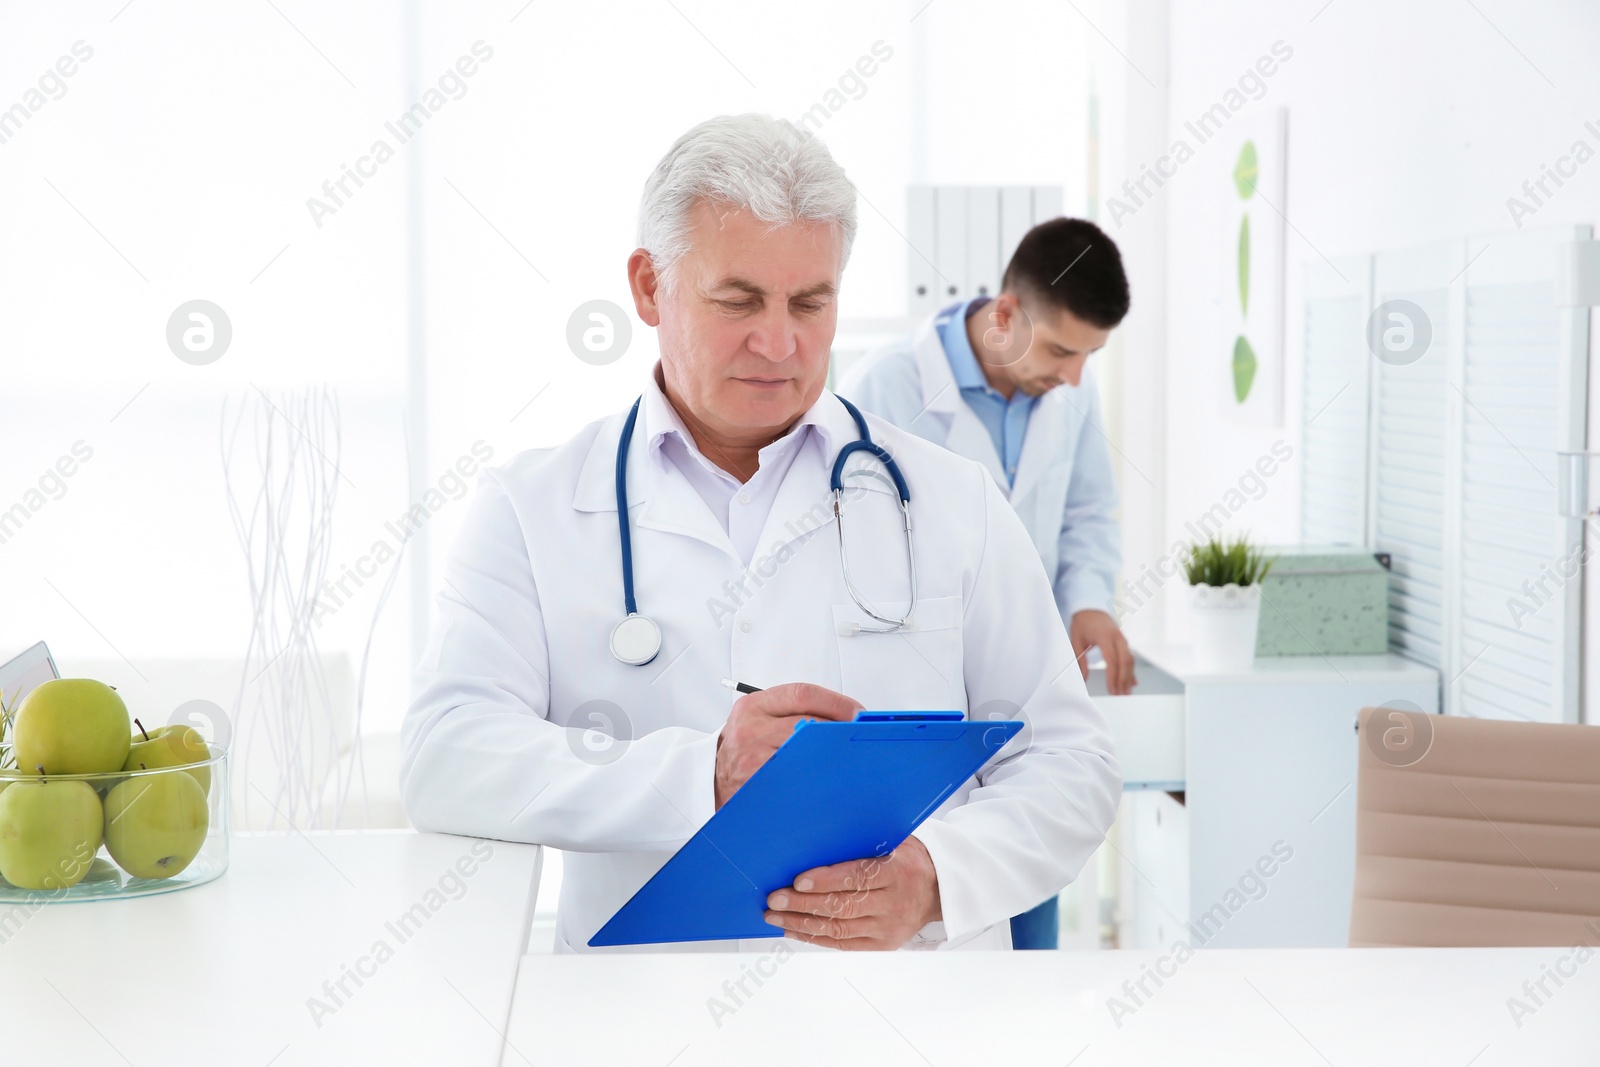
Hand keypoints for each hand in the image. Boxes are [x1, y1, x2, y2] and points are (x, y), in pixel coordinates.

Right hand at [715, 682, 861, 808]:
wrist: (711, 779)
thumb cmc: (742, 748)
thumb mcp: (757, 718)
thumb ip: (792, 710)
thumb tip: (842, 715)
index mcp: (753, 706)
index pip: (802, 694)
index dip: (836, 702)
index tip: (857, 712)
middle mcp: (751, 730)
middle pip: (809, 723)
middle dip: (838, 731)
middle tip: (857, 738)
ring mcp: (753, 759)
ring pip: (805, 753)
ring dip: (830, 756)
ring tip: (846, 759)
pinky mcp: (758, 785)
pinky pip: (795, 779)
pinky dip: (815, 778)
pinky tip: (826, 779)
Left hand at [764, 835, 940, 949]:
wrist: (938, 890)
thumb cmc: (908, 859)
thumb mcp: (894, 842)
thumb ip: (863, 843)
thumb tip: (818, 841)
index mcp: (897, 872)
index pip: (857, 877)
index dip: (826, 880)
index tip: (798, 880)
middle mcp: (894, 902)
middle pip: (843, 906)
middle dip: (803, 904)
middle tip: (775, 900)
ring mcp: (888, 927)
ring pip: (839, 928)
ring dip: (802, 923)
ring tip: (776, 917)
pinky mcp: (883, 944)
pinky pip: (844, 944)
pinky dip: (816, 938)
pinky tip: (795, 930)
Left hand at [1070, 609, 1136, 694]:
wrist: (1090, 607)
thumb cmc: (1082, 623)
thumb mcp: (1076, 640)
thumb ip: (1080, 660)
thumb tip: (1083, 678)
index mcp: (1104, 636)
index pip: (1112, 660)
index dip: (1113, 677)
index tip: (1112, 690)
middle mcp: (1117, 637)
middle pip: (1125, 661)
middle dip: (1123, 680)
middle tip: (1120, 694)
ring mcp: (1122, 638)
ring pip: (1130, 660)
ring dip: (1129, 677)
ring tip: (1126, 692)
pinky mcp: (1124, 641)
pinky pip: (1130, 657)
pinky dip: (1131, 670)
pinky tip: (1132, 682)